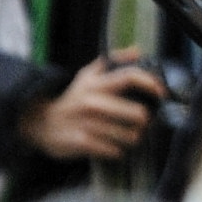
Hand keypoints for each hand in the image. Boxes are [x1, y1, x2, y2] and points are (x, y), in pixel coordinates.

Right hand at [17, 54, 166, 163]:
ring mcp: (88, 124)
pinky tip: (110, 145)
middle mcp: (92, 102)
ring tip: (124, 135)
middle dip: (145, 121)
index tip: (161, 93)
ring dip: (132, 138)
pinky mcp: (83, 143)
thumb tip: (137, 51)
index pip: (129, 77)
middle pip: (138, 114)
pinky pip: (116, 151)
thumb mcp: (87, 77)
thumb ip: (112, 62)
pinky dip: (117, 150)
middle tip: (140, 123)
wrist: (40, 123)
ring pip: (130, 136)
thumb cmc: (72, 100)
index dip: (151, 84)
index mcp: (96, 84)